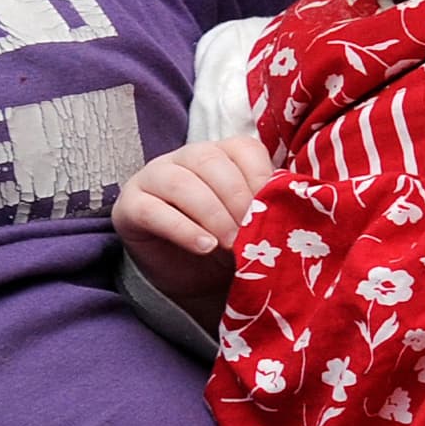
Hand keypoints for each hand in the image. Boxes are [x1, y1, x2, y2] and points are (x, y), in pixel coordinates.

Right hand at [112, 136, 275, 314]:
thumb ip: (268, 209)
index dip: (260, 178)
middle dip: (236, 199)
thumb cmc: (229, 242)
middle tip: (250, 234)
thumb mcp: (253, 224)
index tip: (273, 210)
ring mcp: (154, 177)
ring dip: (211, 214)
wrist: (192, 276)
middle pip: (211, 162)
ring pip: (180, 182)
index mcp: (222, 154)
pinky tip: (204, 247)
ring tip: (229, 244)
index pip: (242, 149)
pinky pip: (152, 210)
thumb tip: (294, 209)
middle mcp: (186, 157)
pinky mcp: (130, 205)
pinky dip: (181, 229)